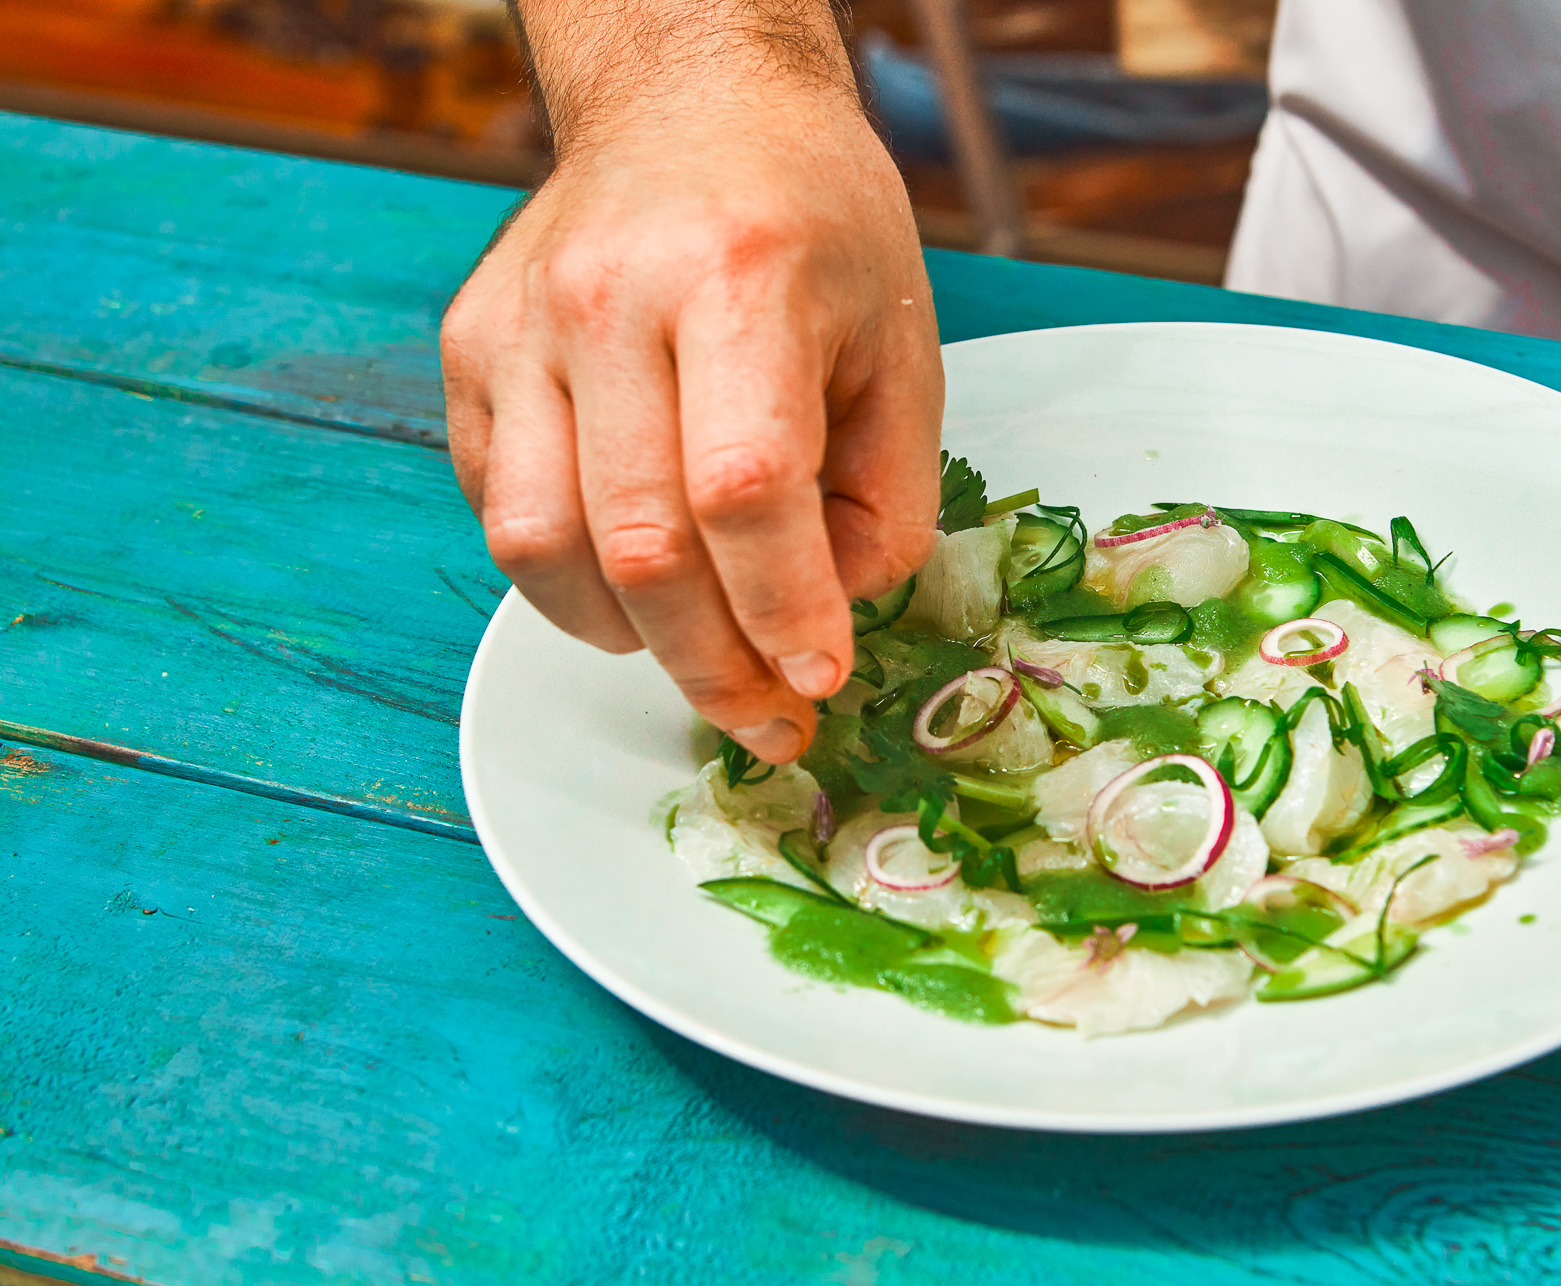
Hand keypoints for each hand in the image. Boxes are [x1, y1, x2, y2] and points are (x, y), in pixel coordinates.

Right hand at [442, 0, 942, 764]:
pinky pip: (503, 512)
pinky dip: (568, 582)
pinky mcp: (471, 350)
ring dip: (630, 639)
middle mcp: (610, 298)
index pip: (745, 491)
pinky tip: (635, 584)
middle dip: (713, 666)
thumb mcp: (904, 344)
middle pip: (642, 543)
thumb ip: (889, 494)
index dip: (784, 609)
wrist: (693, 105)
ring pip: (545, 547)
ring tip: (699, 649)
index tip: (820, 677)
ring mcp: (523, 326)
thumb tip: (829, 618)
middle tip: (769, 719)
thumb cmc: (813, 223)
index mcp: (739, 277)